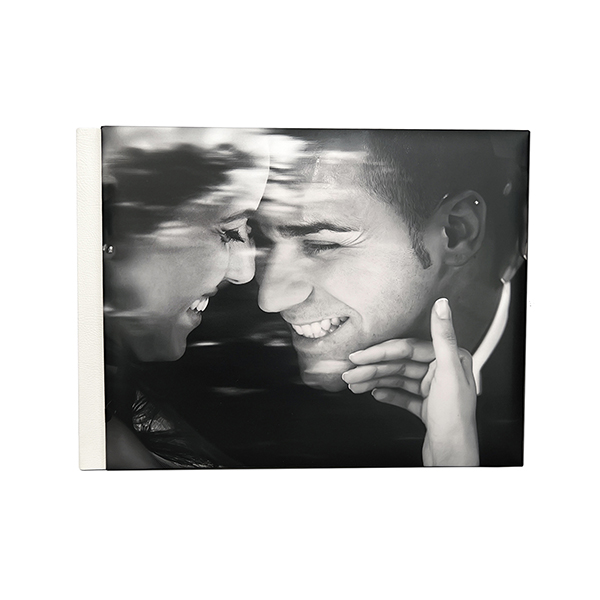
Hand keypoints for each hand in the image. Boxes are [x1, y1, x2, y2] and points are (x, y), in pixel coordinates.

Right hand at [342, 298, 477, 465]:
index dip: (381, 351)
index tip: (360, 354)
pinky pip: (402, 396)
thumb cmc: (455, 419)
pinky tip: (374, 393)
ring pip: (398, 380)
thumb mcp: (449, 372)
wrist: (452, 457)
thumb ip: (443, 336)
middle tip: (351, 371)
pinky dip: (388, 394)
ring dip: (375, 381)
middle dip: (373, 368)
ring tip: (354, 384)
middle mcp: (443, 371)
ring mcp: (434, 390)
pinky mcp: (427, 407)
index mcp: (451, 359)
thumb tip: (442, 306)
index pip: (408, 349)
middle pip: (400, 364)